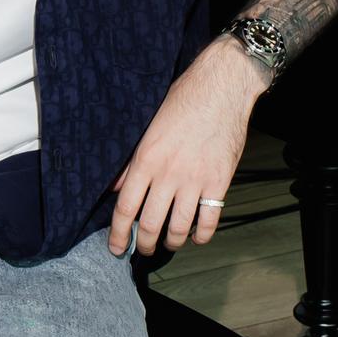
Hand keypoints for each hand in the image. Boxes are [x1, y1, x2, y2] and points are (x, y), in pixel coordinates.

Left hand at [108, 40, 263, 258]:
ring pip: (179, 227)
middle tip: (143, 249)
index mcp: (146, 160)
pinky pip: (210, 220)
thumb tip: (116, 187)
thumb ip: (131, 161)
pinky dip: (202, 235)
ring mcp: (195, 180)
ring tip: (168, 243)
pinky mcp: (219, 181)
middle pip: (151, 224)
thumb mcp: (147, 127)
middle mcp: (168, 174)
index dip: (119, 234)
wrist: (221, 87)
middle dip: (144, 244)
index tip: (116, 248)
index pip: (126, 208)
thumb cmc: (182, 101)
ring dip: (171, 242)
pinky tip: (196, 236)